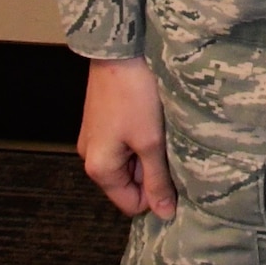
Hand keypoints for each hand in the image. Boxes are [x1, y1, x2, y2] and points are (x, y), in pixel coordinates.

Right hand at [78, 55, 175, 219]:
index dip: (156, 193)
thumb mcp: (151, 141)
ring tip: (160, 125)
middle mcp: (91, 156)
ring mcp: (96, 137)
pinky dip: (142, 133)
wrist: (119, 50)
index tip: (175, 170)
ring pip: (130, 159)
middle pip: (130, 181)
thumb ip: (158, 179)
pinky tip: (152, 114)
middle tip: (168, 141)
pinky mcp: (103, 119)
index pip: (131, 204)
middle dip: (153, 167)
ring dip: (149, 148)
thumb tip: (164, 214)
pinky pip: (126, 140)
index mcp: (99, 169)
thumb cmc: (134, 94)